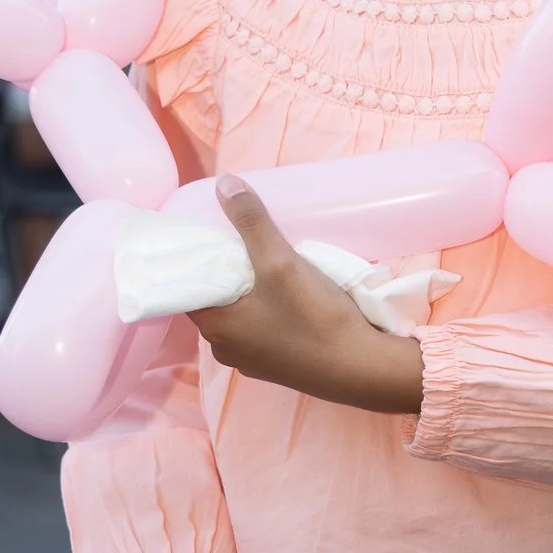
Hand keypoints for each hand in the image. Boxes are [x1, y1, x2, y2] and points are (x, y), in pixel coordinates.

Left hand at [187, 175, 423, 413]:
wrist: (363, 369)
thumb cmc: (315, 318)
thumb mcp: (280, 262)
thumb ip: (251, 222)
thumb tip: (224, 183)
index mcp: (215, 328)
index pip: (189, 287)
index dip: (197, 260)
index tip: (210, 235)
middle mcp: (225, 349)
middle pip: (216, 300)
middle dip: (227, 273)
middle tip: (242, 241)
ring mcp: (253, 362)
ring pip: (241, 316)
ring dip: (250, 292)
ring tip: (267, 262)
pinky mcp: (279, 367)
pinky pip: (262, 330)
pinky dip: (268, 311)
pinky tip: (287, 295)